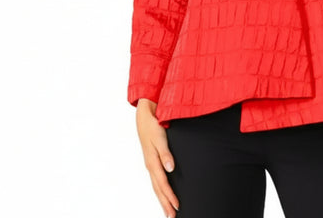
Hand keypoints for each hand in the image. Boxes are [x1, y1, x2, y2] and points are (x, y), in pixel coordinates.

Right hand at [136, 99, 179, 217]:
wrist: (145, 114)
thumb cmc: (153, 124)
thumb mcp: (160, 137)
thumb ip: (165, 153)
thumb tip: (170, 169)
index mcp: (152, 161)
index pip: (162, 183)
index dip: (169, 195)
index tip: (177, 206)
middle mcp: (150, 165)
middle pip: (158, 188)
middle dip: (165, 203)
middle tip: (172, 217)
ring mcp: (150, 163)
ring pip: (156, 185)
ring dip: (162, 198)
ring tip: (168, 210)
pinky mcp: (152, 159)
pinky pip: (156, 179)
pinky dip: (160, 189)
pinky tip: (163, 192)